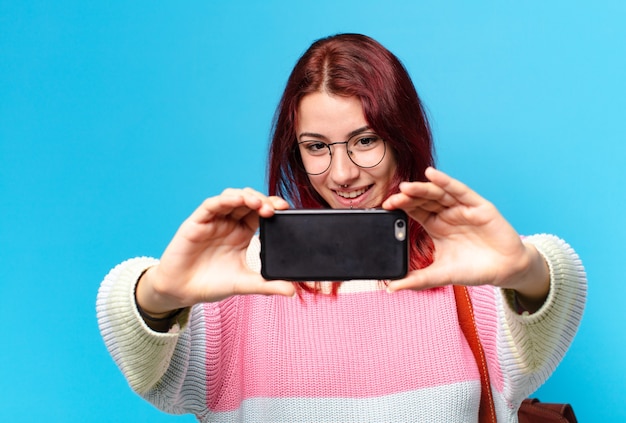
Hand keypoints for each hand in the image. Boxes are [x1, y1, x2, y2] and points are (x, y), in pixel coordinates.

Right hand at [136, 188, 295, 315]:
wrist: (182, 291)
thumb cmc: (211, 284)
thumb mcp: (244, 284)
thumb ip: (267, 285)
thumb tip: (292, 290)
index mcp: (242, 233)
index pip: (260, 213)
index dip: (272, 207)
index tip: (285, 209)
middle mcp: (229, 223)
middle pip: (248, 201)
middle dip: (262, 200)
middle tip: (273, 208)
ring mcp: (214, 221)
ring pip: (231, 197)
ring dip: (245, 196)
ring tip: (257, 203)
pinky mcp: (197, 222)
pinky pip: (211, 205)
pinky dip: (224, 200)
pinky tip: (235, 200)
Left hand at [382, 167, 548, 308]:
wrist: (505, 271)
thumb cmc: (474, 269)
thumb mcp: (441, 275)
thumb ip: (417, 280)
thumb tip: (390, 288)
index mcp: (436, 225)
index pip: (415, 211)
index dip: (401, 207)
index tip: (385, 207)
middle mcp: (447, 213)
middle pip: (424, 200)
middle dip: (408, 198)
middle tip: (393, 198)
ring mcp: (462, 208)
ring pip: (439, 193)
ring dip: (422, 188)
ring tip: (406, 187)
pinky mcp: (479, 206)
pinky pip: (460, 191)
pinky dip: (446, 182)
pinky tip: (432, 175)